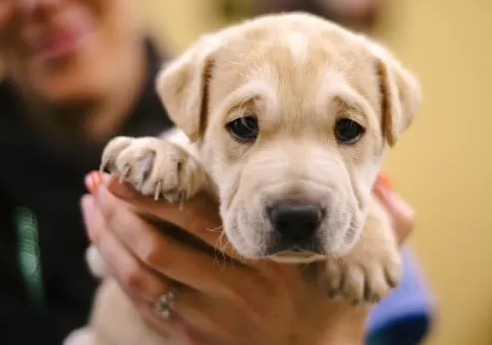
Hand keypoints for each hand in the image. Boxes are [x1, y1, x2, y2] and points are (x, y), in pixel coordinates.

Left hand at [81, 172, 414, 344]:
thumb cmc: (332, 311)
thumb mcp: (363, 273)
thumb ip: (388, 232)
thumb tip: (399, 193)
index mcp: (272, 263)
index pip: (204, 216)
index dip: (160, 190)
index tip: (133, 164)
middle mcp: (238, 289)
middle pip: (161, 240)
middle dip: (123, 206)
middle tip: (100, 177)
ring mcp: (212, 318)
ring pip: (143, 270)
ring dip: (109, 235)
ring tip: (91, 203)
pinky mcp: (195, 338)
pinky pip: (144, 300)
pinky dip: (115, 267)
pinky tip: (101, 243)